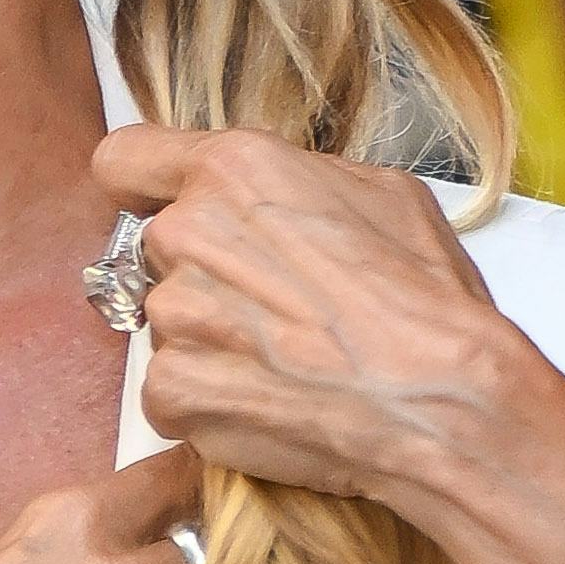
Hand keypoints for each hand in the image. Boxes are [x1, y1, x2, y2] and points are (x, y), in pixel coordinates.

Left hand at [98, 119, 533, 517]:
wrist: (439, 398)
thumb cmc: (423, 300)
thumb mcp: (378, 194)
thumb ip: (299, 183)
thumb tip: (279, 196)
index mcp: (232, 169)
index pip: (124, 159)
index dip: (143, 188)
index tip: (161, 208)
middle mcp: (187, 234)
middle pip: (155, 252)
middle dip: (201, 275)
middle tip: (270, 308)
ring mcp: (173, 317)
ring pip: (169, 326)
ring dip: (210, 343)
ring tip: (284, 362)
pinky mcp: (172, 392)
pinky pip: (171, 394)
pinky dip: (210, 404)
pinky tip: (270, 402)